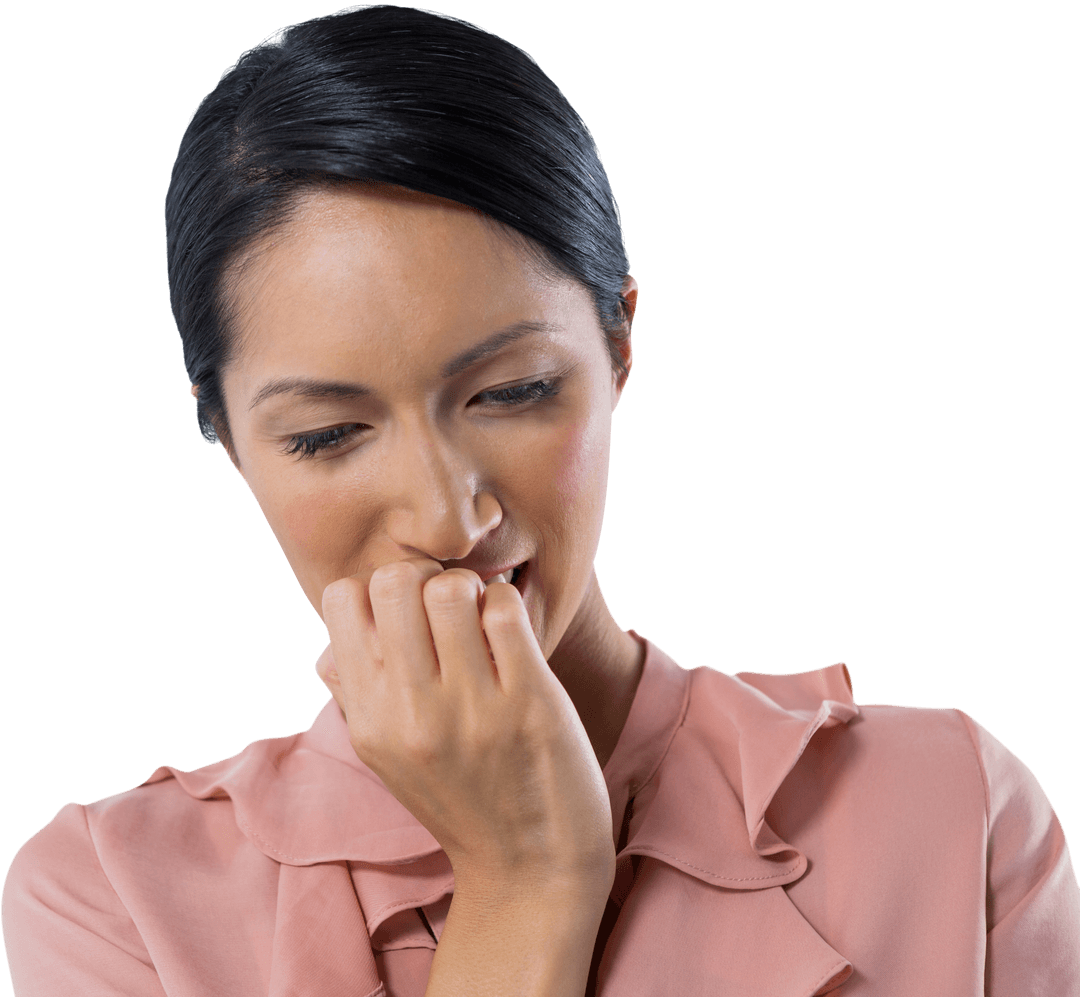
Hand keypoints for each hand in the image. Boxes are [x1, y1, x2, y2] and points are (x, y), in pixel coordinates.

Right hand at [318, 558, 615, 895]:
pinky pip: (505, 608)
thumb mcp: (388, 754)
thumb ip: (358, 691)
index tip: (408, 614)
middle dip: (424, 577)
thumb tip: (334, 632)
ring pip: (451, 586)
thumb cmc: (460, 795)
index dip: (377, 588)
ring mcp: (470, 707)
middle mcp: (410, 711)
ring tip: (483, 620)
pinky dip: (509, 605)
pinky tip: (512, 636)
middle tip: (449, 608)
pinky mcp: (528, 702)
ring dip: (471, 588)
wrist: (531, 868)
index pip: (341, 598)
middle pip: (393, 580)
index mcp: (369, 716)